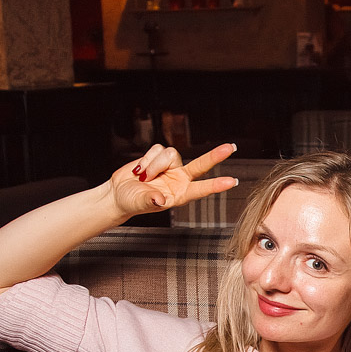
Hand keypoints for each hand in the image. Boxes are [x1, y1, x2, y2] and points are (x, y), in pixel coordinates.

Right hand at [108, 142, 237, 216]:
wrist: (119, 193)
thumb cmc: (131, 202)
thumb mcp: (140, 204)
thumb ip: (150, 200)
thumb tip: (159, 199)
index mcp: (180, 194)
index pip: (201, 188)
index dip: (216, 185)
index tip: (232, 182)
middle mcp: (179, 179)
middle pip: (201, 164)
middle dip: (215, 156)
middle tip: (230, 148)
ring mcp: (171, 167)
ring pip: (170, 154)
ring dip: (153, 164)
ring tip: (143, 177)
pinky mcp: (159, 156)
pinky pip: (157, 149)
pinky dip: (146, 159)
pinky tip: (140, 169)